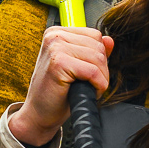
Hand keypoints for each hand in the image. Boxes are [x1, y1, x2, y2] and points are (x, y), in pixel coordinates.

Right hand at [9, 26, 113, 147]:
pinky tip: (86, 91)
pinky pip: (93, 71)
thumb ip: (92, 51)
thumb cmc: (55, 93)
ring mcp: (55, 48)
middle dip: (101, 69)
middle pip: (99, 47)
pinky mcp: (58, 63)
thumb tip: (109, 41)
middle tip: (88, 83)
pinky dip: (97, 85)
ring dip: (100, 78)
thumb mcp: (77, 67)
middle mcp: (54, 36)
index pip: (95, 35)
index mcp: (57, 33)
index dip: (99, 57)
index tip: (88, 72)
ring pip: (98, 58)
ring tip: (85, 87)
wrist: (39, 114)